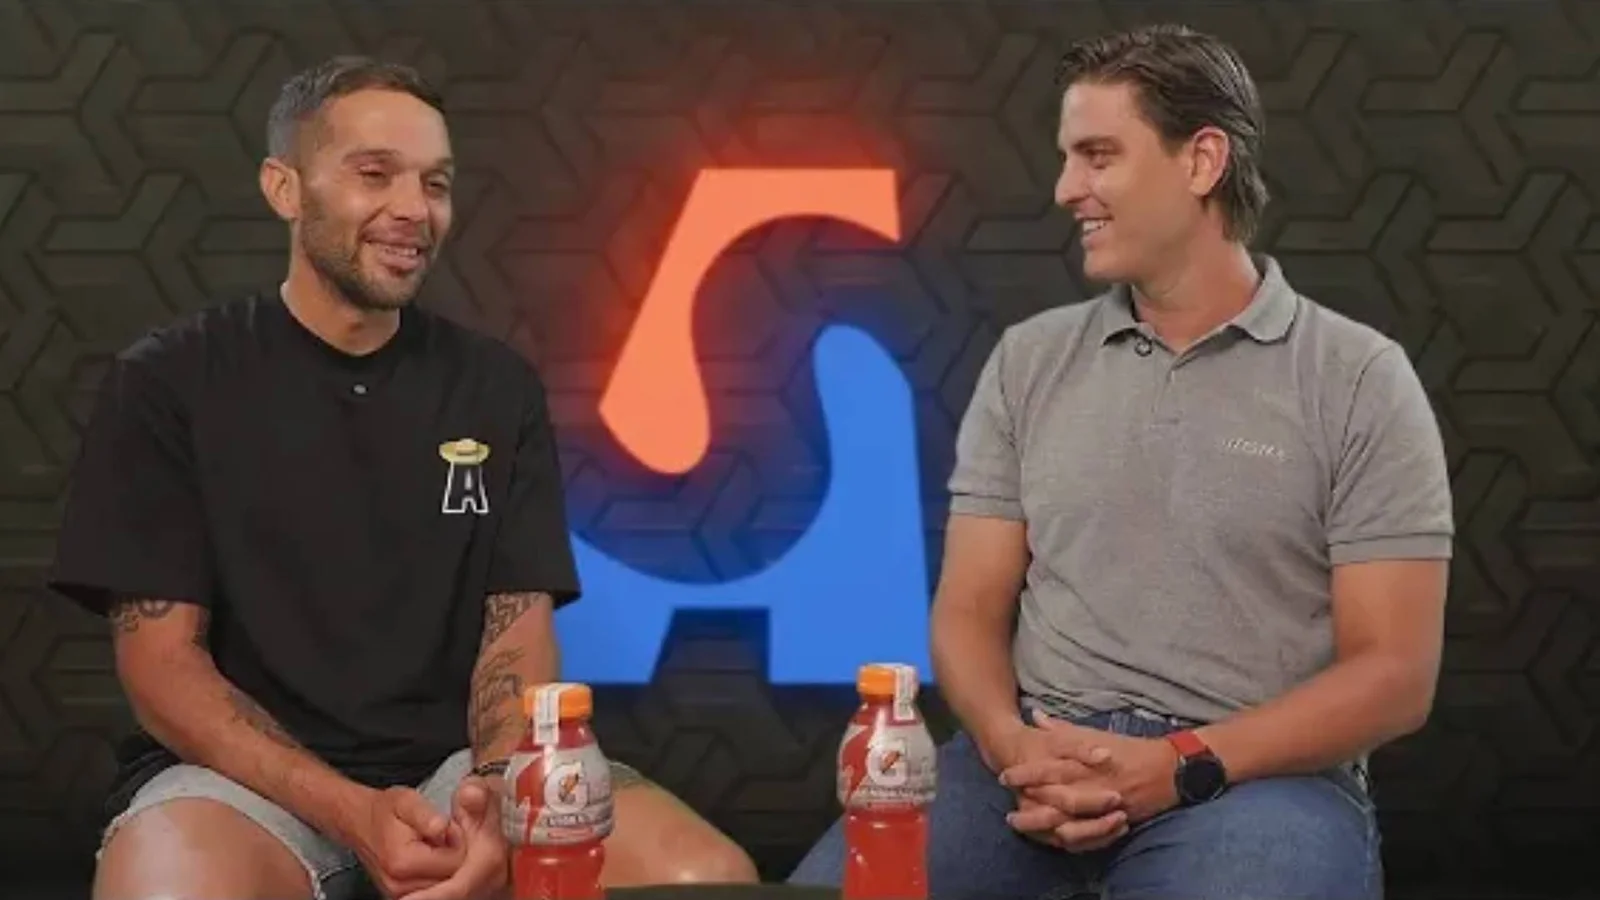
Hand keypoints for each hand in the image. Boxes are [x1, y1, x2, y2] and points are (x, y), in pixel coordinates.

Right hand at [348, 786, 467, 897]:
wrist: (359, 821)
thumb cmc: (384, 810)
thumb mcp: (406, 801)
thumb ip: (426, 815)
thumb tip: (443, 828)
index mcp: (403, 862)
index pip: (455, 862)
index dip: (458, 841)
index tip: (447, 829)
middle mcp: (399, 885)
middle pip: (450, 878)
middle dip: (452, 856)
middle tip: (441, 837)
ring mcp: (398, 895)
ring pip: (442, 885)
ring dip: (443, 866)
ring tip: (431, 846)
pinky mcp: (399, 897)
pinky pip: (430, 889)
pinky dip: (433, 874)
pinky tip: (426, 858)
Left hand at [1000, 710, 1181, 841]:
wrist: (1169, 770)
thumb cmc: (1130, 749)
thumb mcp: (1097, 734)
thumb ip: (1065, 729)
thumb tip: (1037, 716)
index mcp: (1087, 762)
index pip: (1050, 768)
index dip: (1025, 774)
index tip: (1004, 776)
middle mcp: (1093, 785)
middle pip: (1055, 799)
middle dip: (1030, 805)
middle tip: (1008, 811)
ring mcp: (1104, 807)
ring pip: (1069, 821)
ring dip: (1043, 826)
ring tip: (1023, 827)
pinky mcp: (1114, 821)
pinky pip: (1089, 836)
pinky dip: (1070, 839)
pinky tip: (1053, 839)